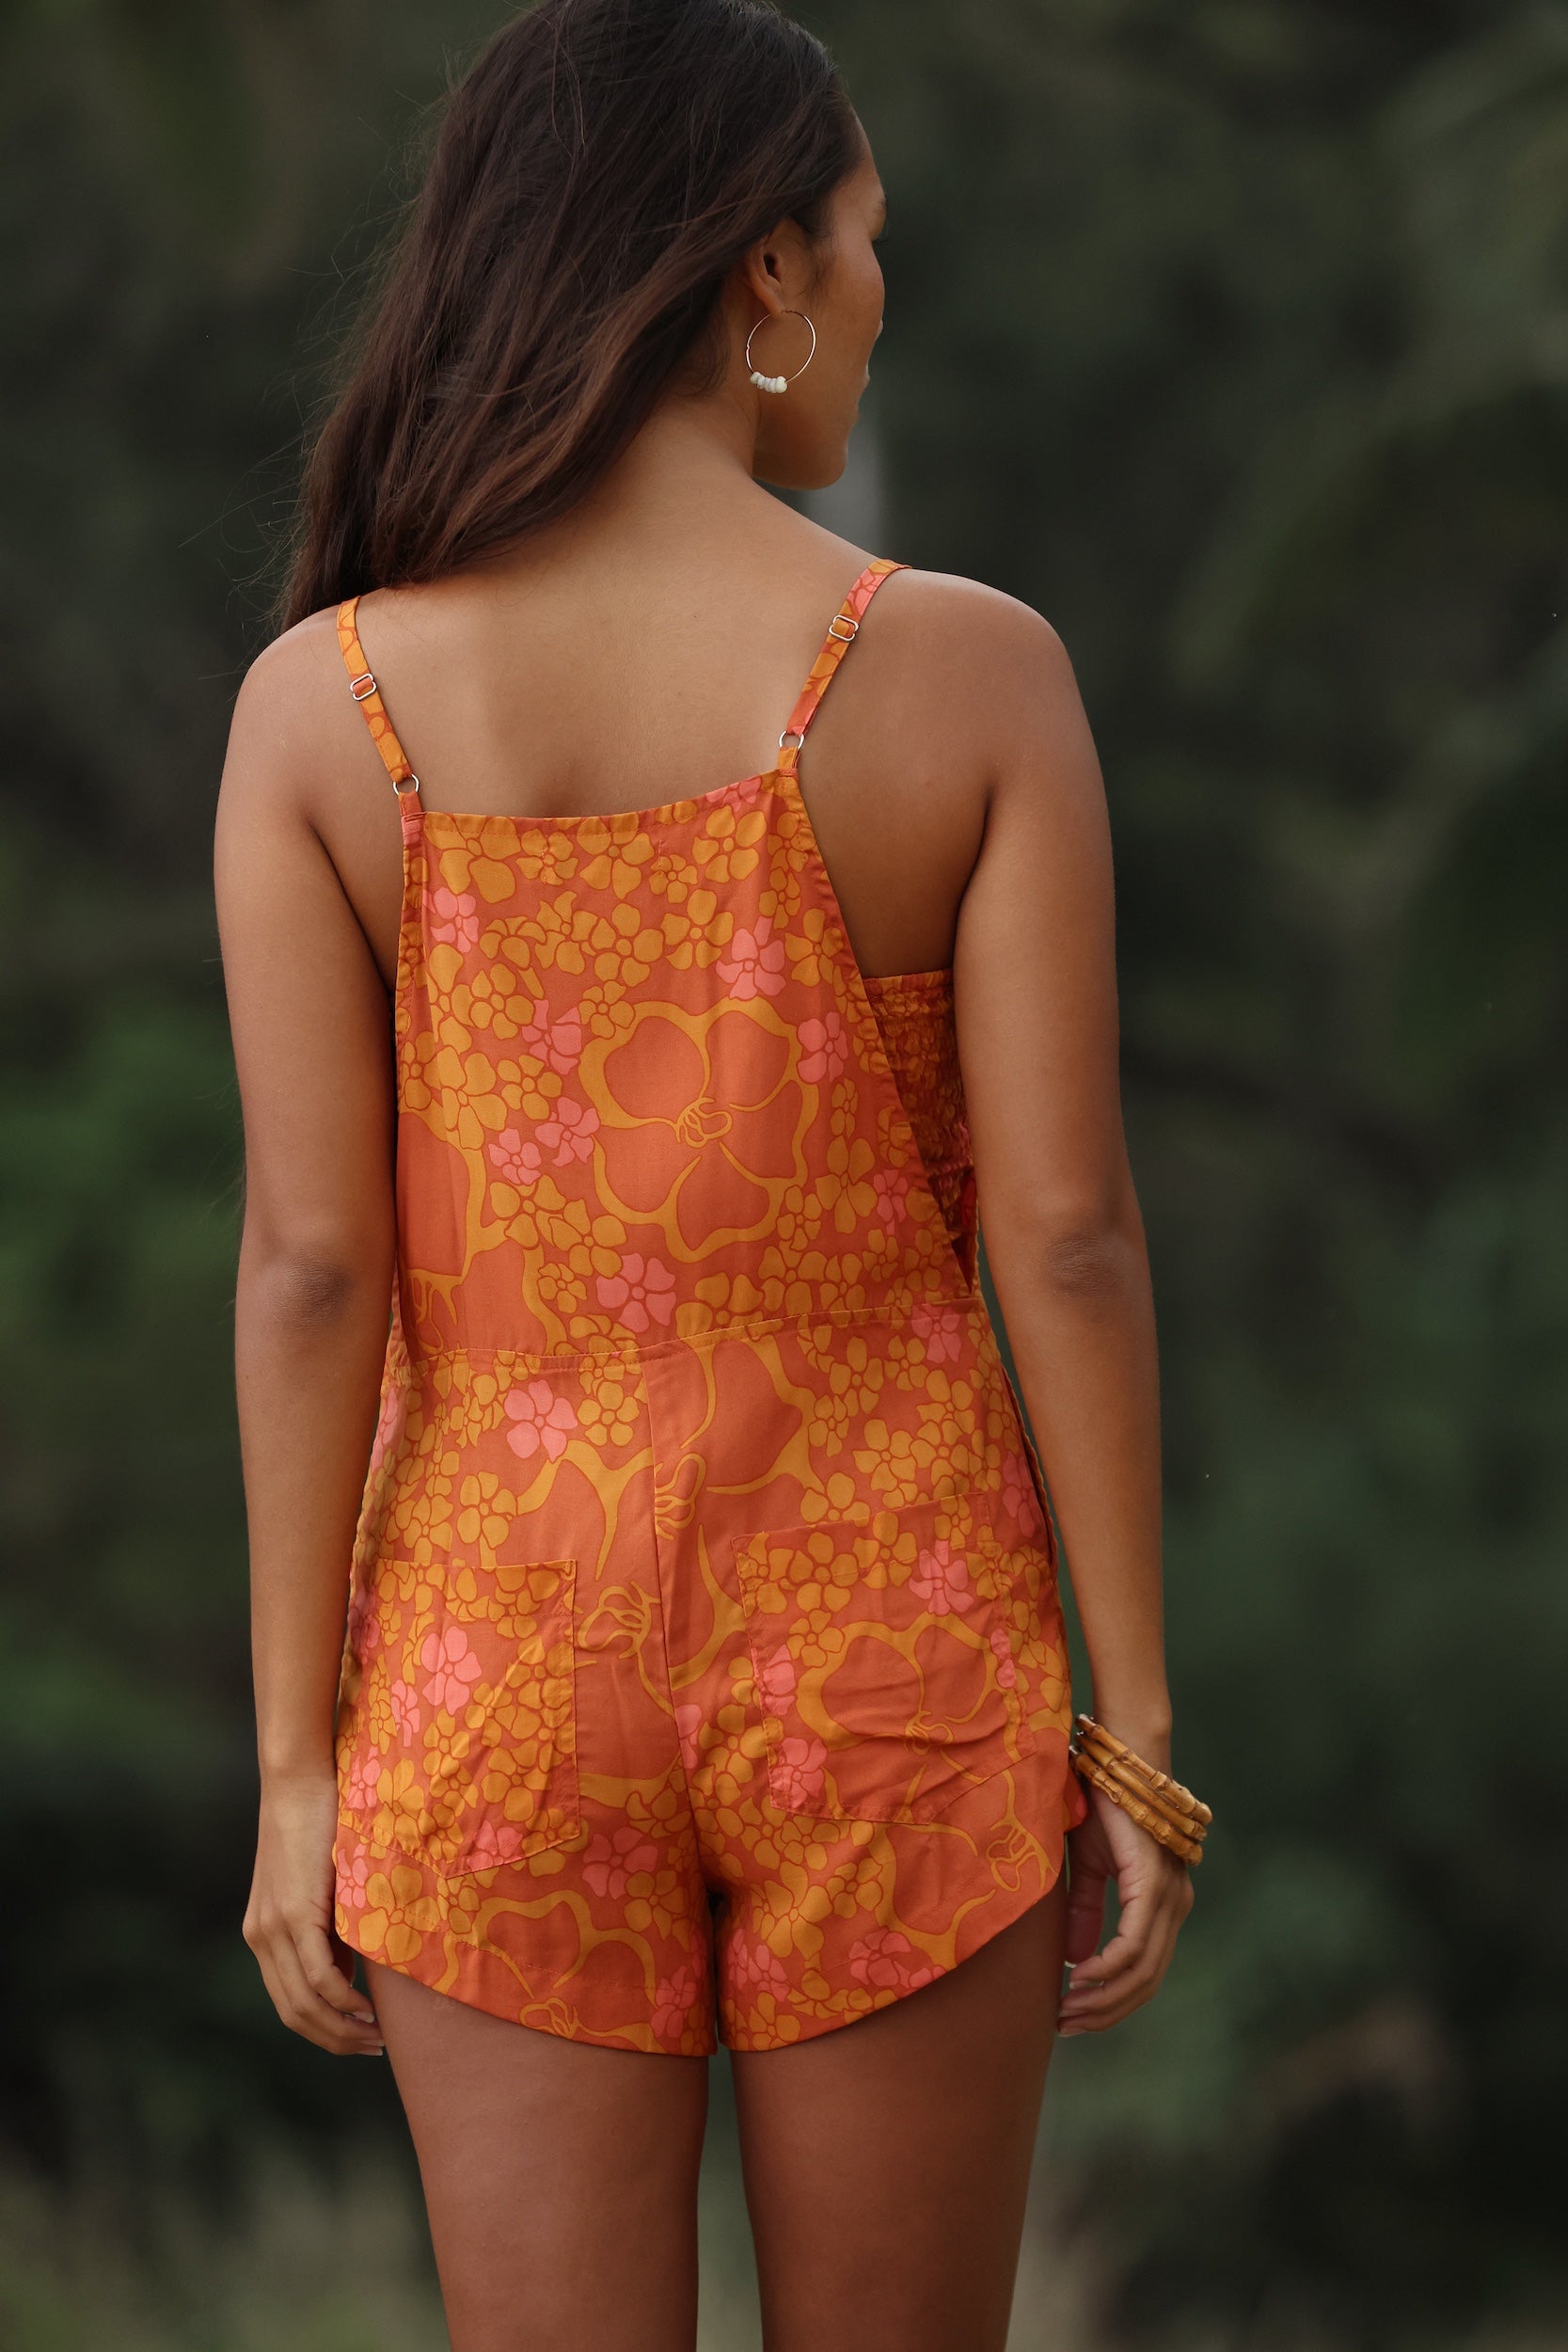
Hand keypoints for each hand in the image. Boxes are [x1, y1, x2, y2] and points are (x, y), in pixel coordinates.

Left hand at [243, 1771, 382, 2055]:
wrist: (298, 1778)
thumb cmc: (320, 1822)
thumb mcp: (323, 1886)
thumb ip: (331, 1929)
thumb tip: (354, 1971)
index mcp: (263, 1934)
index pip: (288, 2003)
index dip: (322, 2031)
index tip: (358, 2039)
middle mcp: (260, 1937)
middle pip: (293, 2013)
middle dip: (334, 2040)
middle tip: (371, 2048)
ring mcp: (274, 1927)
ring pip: (304, 2002)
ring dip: (340, 2029)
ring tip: (374, 2037)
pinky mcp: (294, 1913)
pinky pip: (317, 1975)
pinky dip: (343, 2000)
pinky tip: (366, 2009)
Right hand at [1056, 1780, 1192, 2034]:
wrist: (1114, 1758)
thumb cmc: (1100, 1803)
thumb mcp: (1086, 1867)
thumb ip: (1086, 1912)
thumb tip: (1078, 1961)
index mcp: (1163, 1904)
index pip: (1145, 1973)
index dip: (1112, 2004)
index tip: (1075, 2017)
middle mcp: (1174, 1906)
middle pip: (1147, 1983)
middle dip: (1106, 2012)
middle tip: (1067, 2025)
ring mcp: (1169, 1897)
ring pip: (1143, 1972)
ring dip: (1104, 1998)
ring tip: (1067, 2009)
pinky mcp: (1154, 1885)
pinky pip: (1135, 1944)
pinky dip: (1108, 1968)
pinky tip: (1080, 1977)